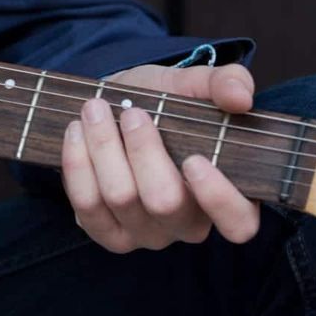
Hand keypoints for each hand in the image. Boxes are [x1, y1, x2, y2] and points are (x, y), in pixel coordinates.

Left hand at [59, 61, 262, 253]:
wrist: (114, 107)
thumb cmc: (164, 101)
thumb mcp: (194, 84)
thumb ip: (225, 82)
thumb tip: (240, 96)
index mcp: (226, 194)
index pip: (239, 223)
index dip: (218, 199)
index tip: (193, 159)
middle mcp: (188, 222)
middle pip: (165, 204)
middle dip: (142, 151)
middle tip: (131, 112)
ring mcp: (147, 233)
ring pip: (122, 199)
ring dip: (104, 147)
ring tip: (95, 109)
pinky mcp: (107, 233)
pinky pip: (88, 208)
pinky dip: (77, 163)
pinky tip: (76, 131)